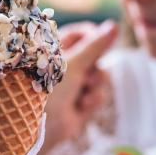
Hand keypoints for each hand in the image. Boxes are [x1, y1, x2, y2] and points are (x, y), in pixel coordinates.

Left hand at [44, 20, 117, 149]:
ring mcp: (75, 86)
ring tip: (83, 94)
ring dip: (95, 85)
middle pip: (95, 56)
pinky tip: (81, 107)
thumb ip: (95, 46)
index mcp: (57, 52)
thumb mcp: (73, 64)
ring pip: (100, 76)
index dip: (94, 36)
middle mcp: (66, 67)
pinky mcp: (82, 103)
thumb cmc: (50, 91)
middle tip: (88, 74)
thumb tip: (114, 25)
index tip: (103, 40)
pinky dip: (93, 100)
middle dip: (95, 67)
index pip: (81, 34)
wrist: (42, 129)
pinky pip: (98, 94)